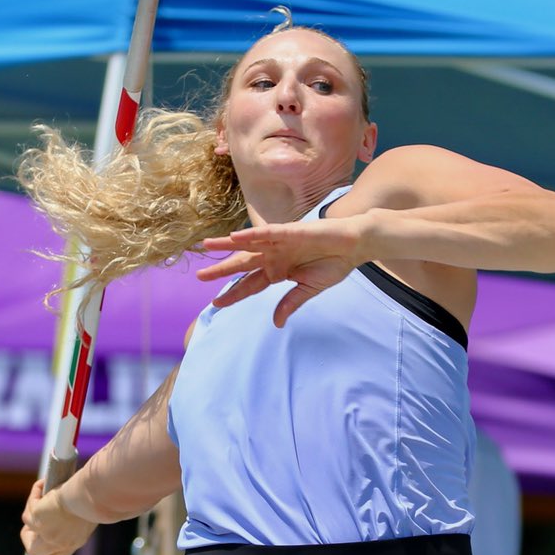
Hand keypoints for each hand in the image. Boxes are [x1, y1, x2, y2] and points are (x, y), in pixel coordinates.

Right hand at [22, 479, 97, 554]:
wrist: (91, 496)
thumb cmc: (96, 500)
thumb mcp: (88, 515)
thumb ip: (75, 519)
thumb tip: (63, 512)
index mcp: (74, 542)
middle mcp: (59, 543)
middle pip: (34, 551)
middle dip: (27, 539)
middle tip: (27, 527)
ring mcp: (46, 534)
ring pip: (27, 529)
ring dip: (32, 509)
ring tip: (42, 491)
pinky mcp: (37, 520)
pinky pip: (29, 509)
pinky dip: (34, 495)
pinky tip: (43, 484)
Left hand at [196, 219, 370, 325]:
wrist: (354, 246)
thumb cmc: (334, 264)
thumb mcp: (309, 289)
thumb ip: (291, 303)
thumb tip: (277, 323)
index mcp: (278, 271)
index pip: (250, 285)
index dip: (233, 293)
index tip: (216, 303)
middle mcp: (274, 256)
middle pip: (242, 264)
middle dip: (221, 270)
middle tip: (200, 276)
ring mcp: (279, 243)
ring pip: (247, 244)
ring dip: (227, 245)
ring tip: (206, 246)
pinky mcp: (289, 232)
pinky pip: (265, 233)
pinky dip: (250, 235)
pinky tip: (234, 237)